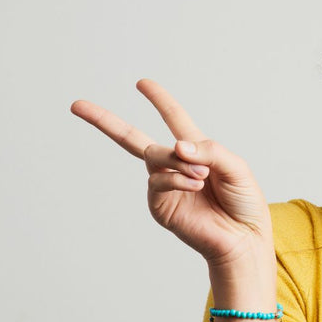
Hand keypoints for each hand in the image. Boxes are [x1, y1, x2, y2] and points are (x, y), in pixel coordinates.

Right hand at [71, 79, 272, 266]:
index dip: (159, 100)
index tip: (142, 83)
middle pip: (133, 138)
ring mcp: (164, 185)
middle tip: (77, 105)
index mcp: (196, 151)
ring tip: (202, 176)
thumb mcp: (235, 167)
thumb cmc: (244, 202)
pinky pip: (158, 180)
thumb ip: (209, 150)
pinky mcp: (160, 205)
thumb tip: (177, 145)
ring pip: (154, 155)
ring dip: (178, 161)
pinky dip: (177, 178)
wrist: (243, 238)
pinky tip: (195, 185)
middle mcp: (175, 165)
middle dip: (105, 121)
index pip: (174, 118)